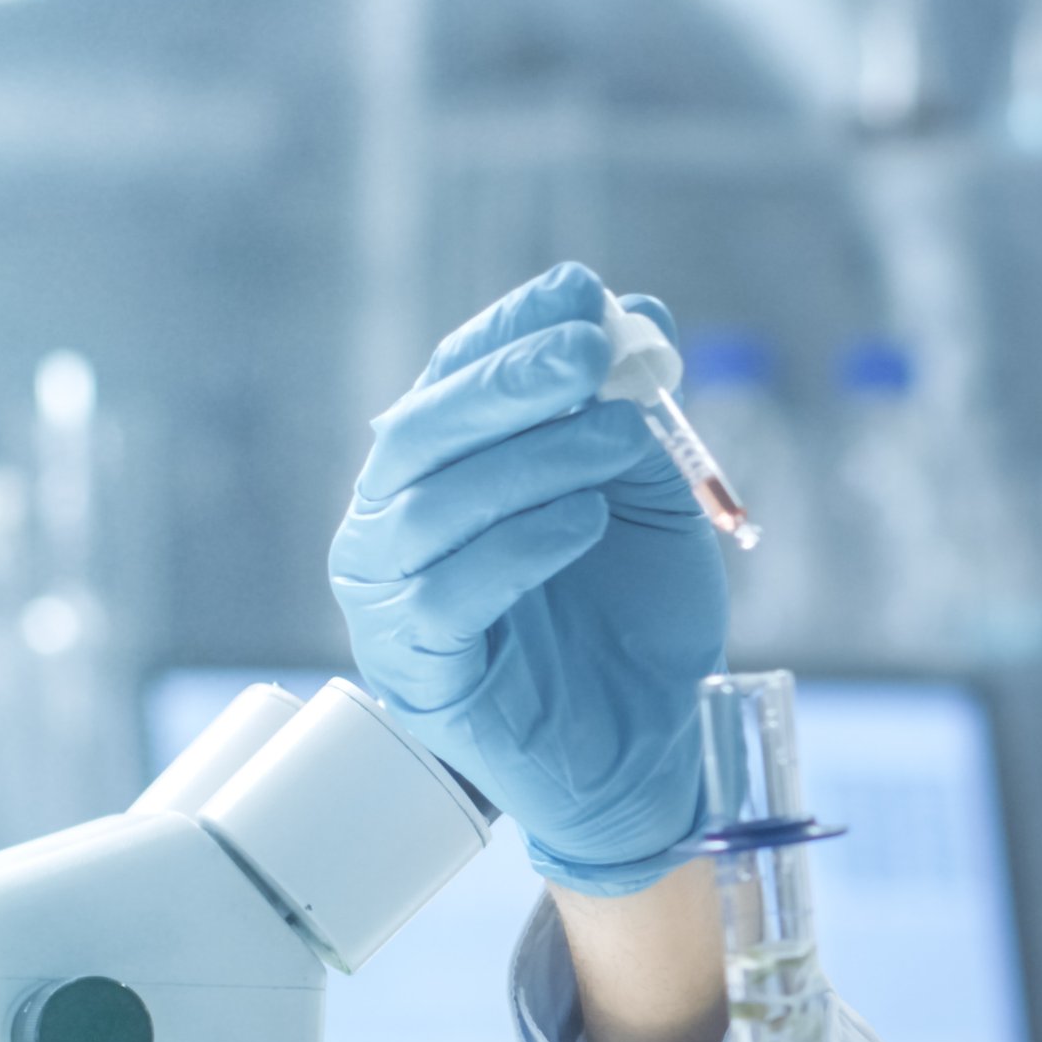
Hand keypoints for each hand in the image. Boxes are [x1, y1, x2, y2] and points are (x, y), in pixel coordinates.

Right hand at [329, 263, 723, 894]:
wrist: (650, 746)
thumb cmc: (635, 619)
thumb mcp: (649, 498)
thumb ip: (633, 415)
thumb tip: (639, 313)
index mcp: (442, 469)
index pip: (451, 376)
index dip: (509, 331)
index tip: (580, 294)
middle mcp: (396, 523)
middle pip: (420, 432)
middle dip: (507, 382)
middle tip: (588, 352)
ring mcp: (392, 599)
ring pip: (431, 506)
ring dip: (530, 459)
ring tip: (617, 439)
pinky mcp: (419, 671)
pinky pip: (447, 596)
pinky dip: (518, 546)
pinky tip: (581, 521)